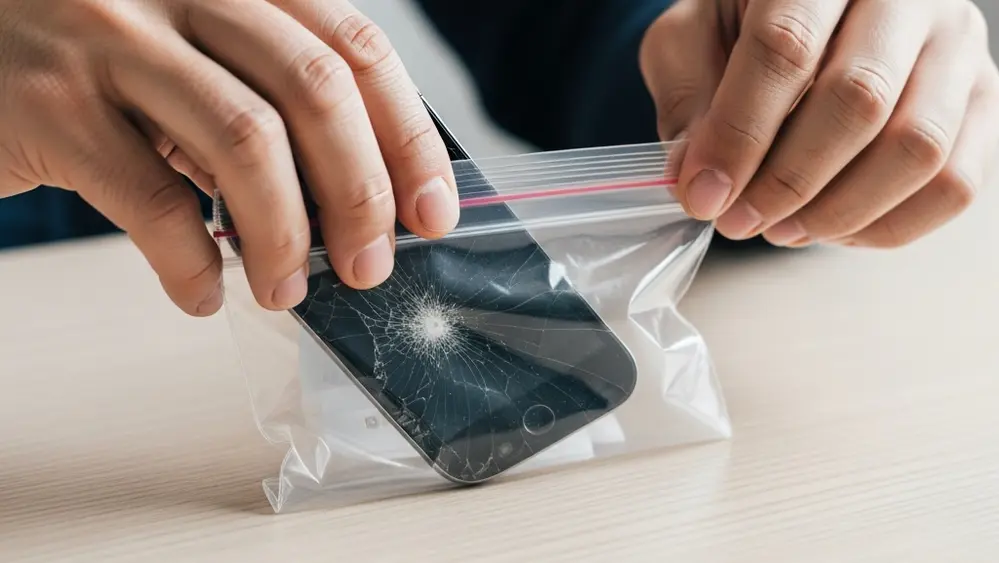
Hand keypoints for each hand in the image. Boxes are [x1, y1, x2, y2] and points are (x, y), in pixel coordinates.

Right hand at [0, 0, 457, 315]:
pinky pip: (151, 200)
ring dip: (284, 236)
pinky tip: (202, 293)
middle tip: (371, 266)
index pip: (355, 47)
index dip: (407, 137)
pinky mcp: (50, 103)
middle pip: (316, 90)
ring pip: (245, 140)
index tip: (433, 211)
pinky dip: (190, 264)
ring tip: (287, 290)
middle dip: (361, 194)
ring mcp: (109, 36)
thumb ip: (266, 95)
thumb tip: (355, 197)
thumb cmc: (94, 54)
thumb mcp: (191, 47)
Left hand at [640, 0, 998, 247]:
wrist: (804, 16)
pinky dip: (887, 225)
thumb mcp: (690, 44)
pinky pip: (955, 182)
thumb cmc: (740, 28)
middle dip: (788, 182)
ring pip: (918, 148)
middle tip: (738, 221)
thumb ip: (690, 104)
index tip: (705, 195)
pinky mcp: (981, 98)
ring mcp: (955, 45)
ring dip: (838, 210)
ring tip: (780, 229)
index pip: (786, 46)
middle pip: (859, 100)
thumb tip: (698, 183)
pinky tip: (831, 228)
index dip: (741, 133)